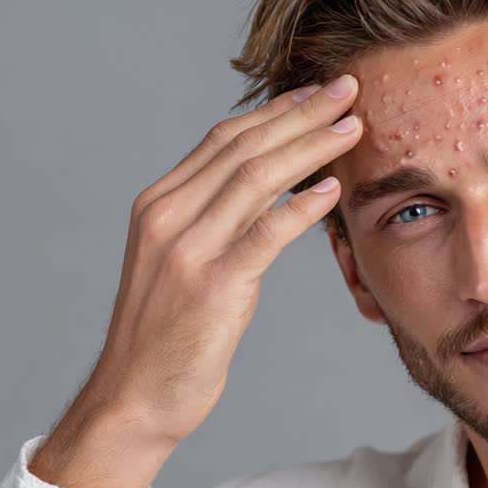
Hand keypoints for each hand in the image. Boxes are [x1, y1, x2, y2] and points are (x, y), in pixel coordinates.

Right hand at [81, 75, 361, 445]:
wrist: (134, 397)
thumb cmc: (166, 334)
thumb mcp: (182, 262)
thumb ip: (216, 222)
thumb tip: (271, 191)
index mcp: (159, 204)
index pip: (224, 139)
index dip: (275, 112)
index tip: (317, 93)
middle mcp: (168, 216)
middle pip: (245, 147)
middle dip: (302, 114)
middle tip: (348, 89)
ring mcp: (188, 249)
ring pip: (257, 179)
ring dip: (311, 148)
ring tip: (354, 128)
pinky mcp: (212, 285)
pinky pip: (264, 233)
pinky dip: (301, 208)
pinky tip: (332, 191)